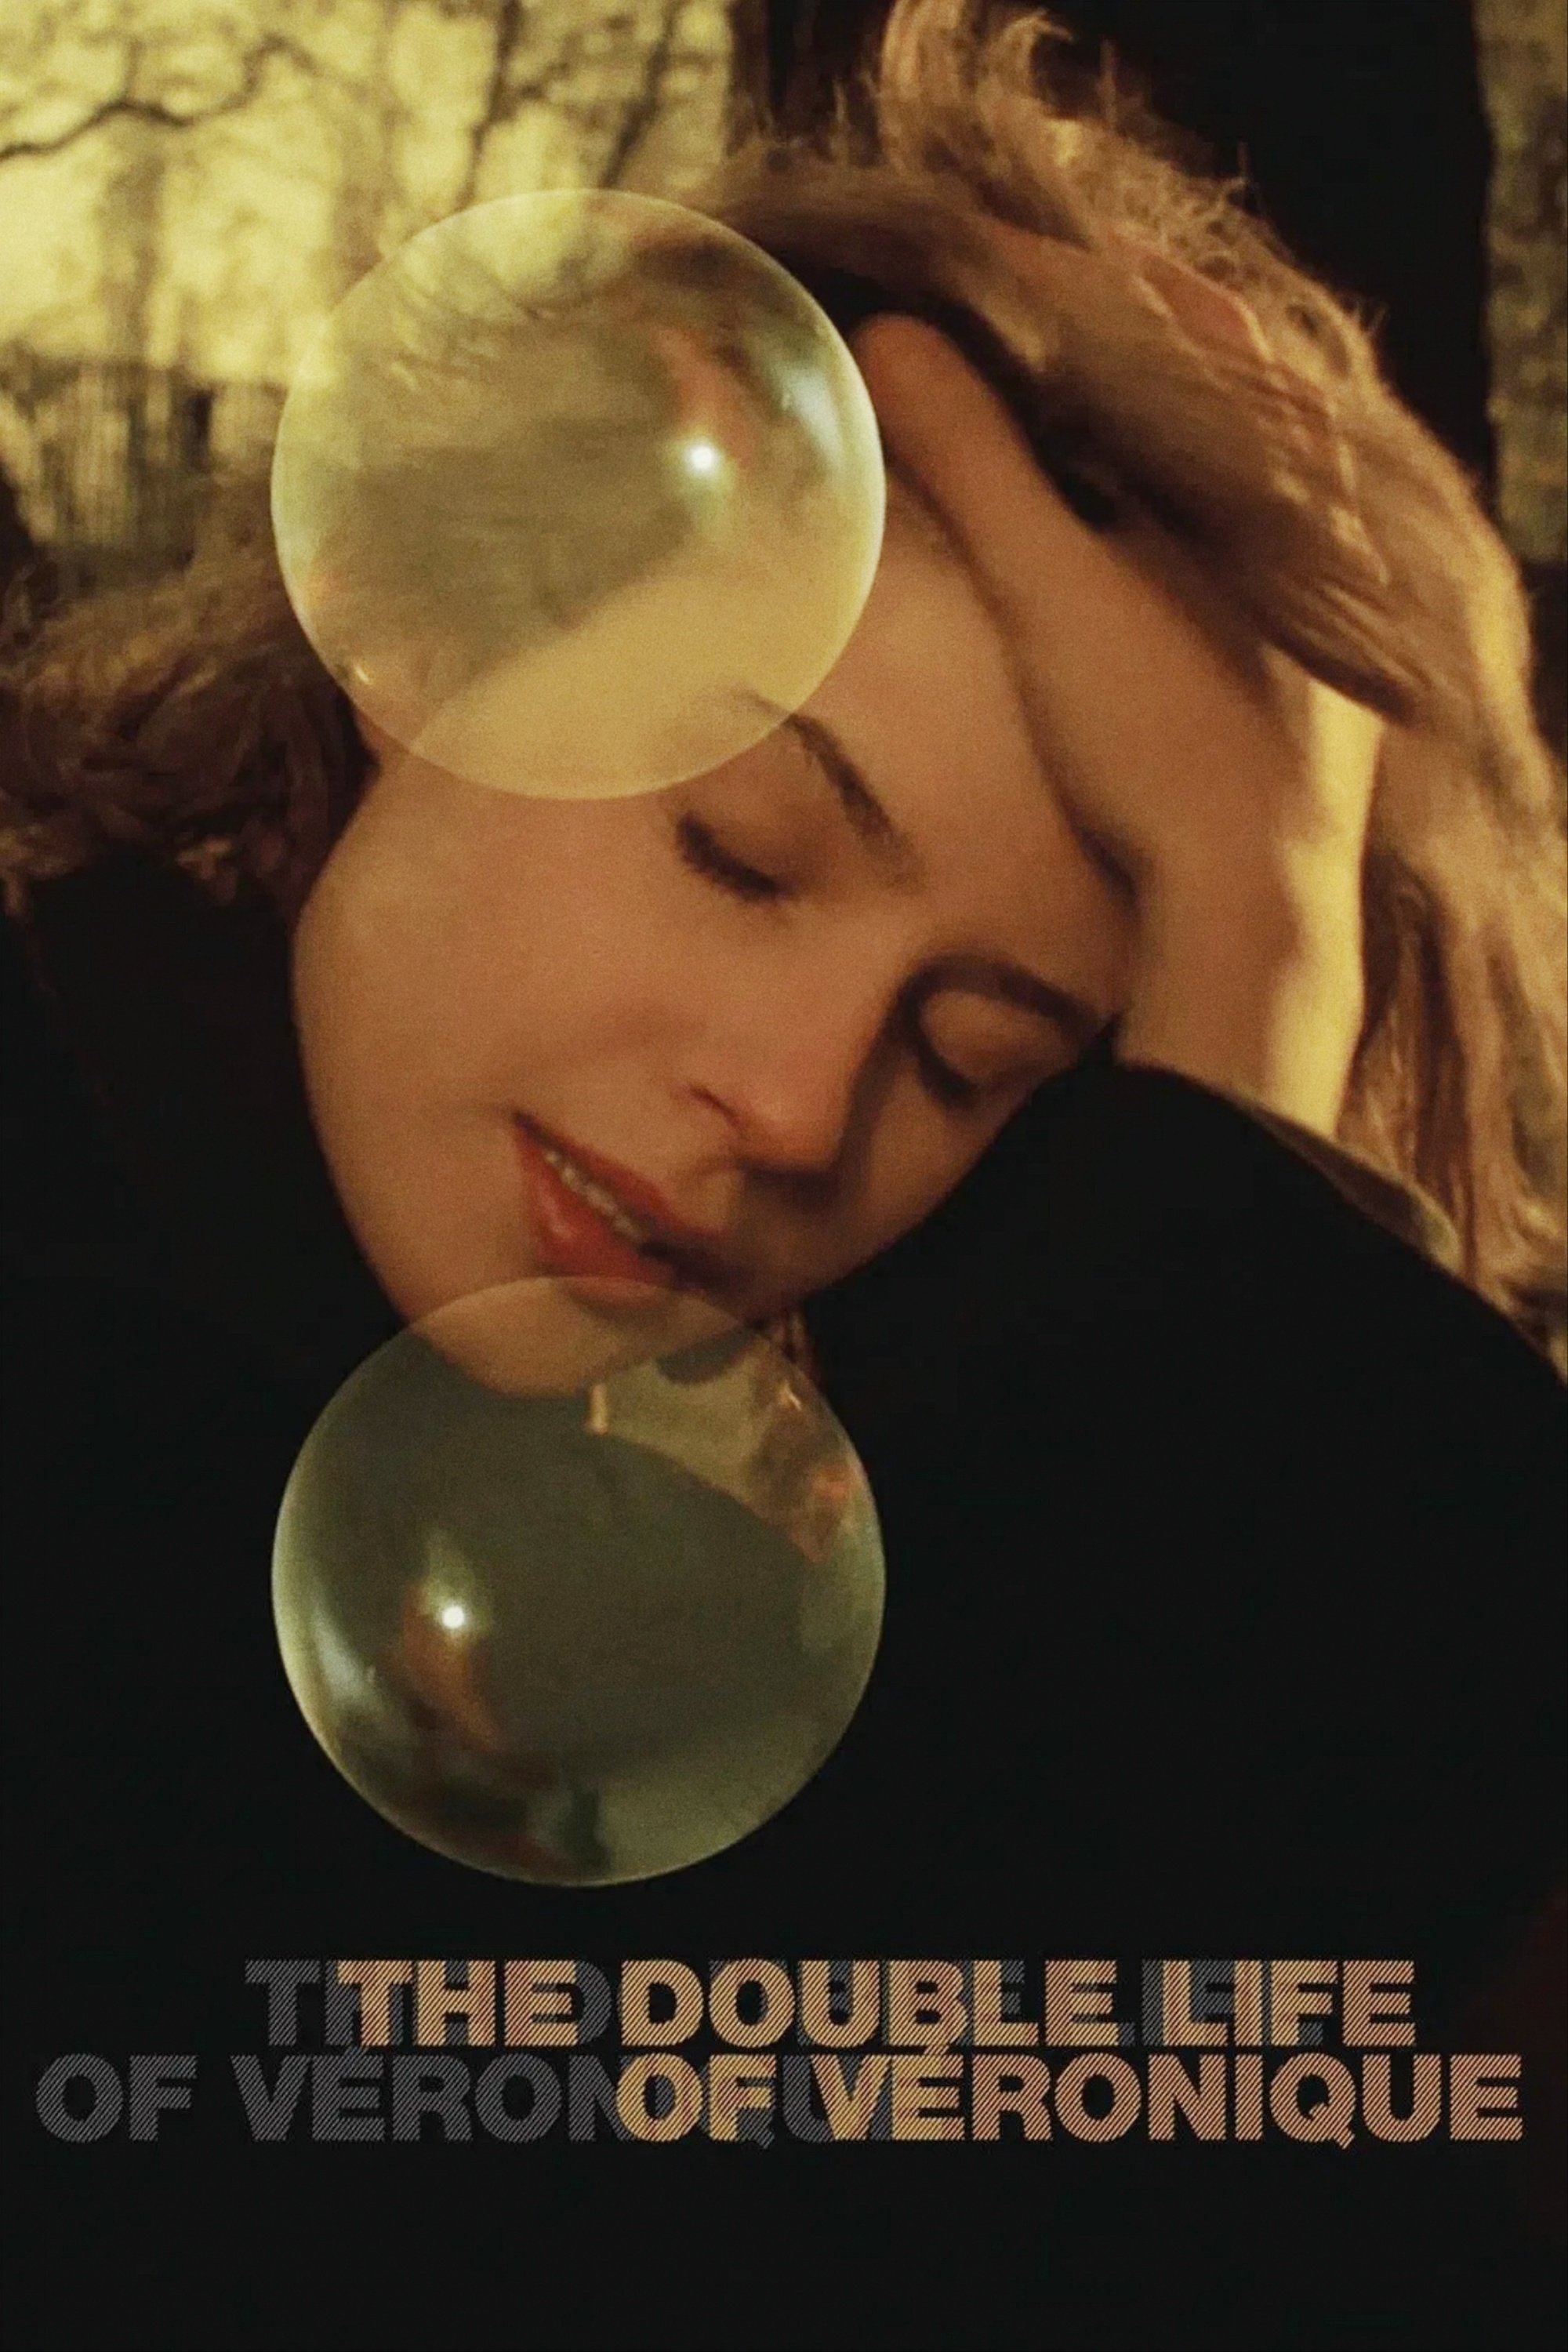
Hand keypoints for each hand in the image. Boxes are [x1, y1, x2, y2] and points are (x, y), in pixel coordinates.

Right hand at [848, 306, 1382, 1131]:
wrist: (1246, 907)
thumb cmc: (1162, 734)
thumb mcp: (1051, 584)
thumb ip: (972, 457)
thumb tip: (883, 339)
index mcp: (1282, 475)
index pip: (1195, 323)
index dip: (1094, 281)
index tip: (999, 269)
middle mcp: (1314, 527)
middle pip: (1208, 399)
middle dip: (1104, 360)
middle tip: (996, 332)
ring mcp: (1307, 607)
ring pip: (1210, 487)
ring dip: (1123, 448)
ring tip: (1023, 421)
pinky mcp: (1289, 673)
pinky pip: (1213, 562)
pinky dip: (1144, 529)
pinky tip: (1083, 545)